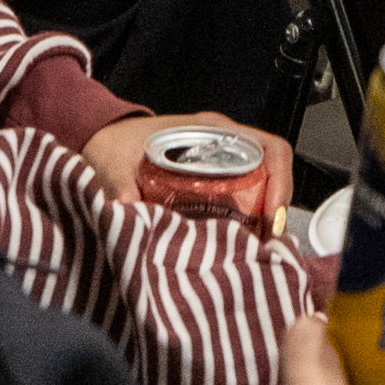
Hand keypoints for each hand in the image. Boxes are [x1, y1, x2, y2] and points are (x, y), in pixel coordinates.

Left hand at [82, 109, 295, 232]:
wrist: (104, 140)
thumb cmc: (117, 143)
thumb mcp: (117, 161)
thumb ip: (121, 185)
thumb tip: (128, 211)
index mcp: (212, 133)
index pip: (268, 148)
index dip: (280, 180)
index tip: (272, 214)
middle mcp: (224, 147)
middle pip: (271, 175)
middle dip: (274, 212)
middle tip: (264, 245)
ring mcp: (220, 166)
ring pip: (260, 192)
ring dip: (261, 222)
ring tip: (252, 251)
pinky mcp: (210, 187)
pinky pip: (241, 203)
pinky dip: (244, 226)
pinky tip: (230, 247)